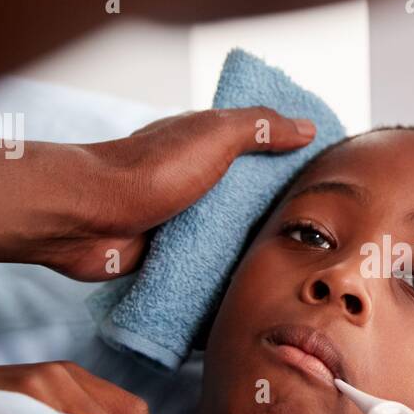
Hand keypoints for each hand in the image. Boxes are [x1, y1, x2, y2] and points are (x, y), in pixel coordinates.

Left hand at [35, 107, 316, 279]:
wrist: (88, 218)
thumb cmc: (149, 170)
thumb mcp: (214, 135)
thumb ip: (260, 128)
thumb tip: (307, 126)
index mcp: (207, 145)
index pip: (259, 146)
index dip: (291, 158)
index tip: (325, 177)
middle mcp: (196, 179)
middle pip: (248, 194)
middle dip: (278, 210)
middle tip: (323, 234)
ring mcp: (181, 218)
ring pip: (229, 233)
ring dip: (253, 246)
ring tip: (298, 267)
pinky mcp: (168, 254)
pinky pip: (205, 265)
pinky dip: (225, 274)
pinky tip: (253, 287)